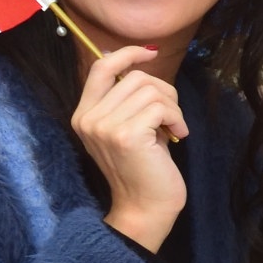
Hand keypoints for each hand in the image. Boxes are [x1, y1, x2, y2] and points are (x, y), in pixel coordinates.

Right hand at [72, 41, 190, 249]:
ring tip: (174, 129)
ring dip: (173, 108)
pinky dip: (177, 118)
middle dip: (164, 92)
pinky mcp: (126, 135)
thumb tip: (142, 64)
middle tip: (171, 118)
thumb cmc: (144, 169)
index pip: (100, 67)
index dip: (127, 54)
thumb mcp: (128, 128)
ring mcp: (105, 126)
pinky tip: (178, 136)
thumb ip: (128, 100)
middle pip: (135, 78)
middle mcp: (88, 118)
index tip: (150, 53)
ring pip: (151, 90)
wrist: (145, 209)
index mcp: (84, 114)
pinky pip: (161, 107)